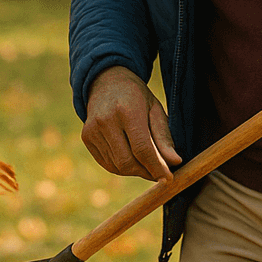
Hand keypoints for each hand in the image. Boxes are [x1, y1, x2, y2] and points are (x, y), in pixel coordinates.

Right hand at [81, 65, 180, 180]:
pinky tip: (131, 158)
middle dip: (146, 172)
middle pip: (128, 162)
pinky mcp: (87, 137)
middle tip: (159, 172)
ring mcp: (92, 129)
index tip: (168, 179)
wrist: (107, 82)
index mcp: (127, 110)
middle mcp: (106, 120)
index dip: (156, 167)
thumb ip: (164, 137)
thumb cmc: (136, 97)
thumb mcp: (155, 110)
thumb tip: (174, 162)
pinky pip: (107, 163)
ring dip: (135, 171)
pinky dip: (122, 167)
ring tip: (146, 162)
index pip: (142, 149)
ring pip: (117, 166)